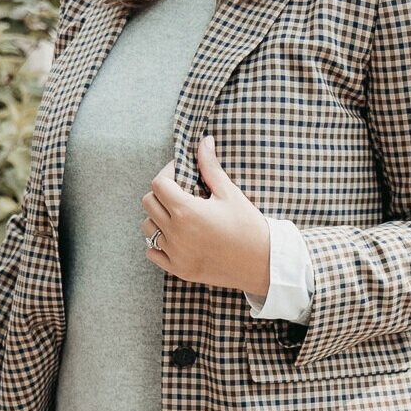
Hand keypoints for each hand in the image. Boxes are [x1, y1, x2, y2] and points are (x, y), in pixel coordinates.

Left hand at [141, 134, 271, 300]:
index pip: (158, 184)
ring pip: (148, 228)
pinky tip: (176, 237)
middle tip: (179, 193)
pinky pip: (152, 252)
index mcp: (186, 211)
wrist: (263, 263)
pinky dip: (158, 243)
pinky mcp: (178, 269)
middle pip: (148, 204)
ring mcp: (175, 253)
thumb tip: (204, 141)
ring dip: (158, 217)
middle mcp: (175, 233)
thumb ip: (210, 167)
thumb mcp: (229, 193)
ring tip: (178, 215)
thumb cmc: (248, 226)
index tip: (180, 174)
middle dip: (161, 193)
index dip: (167, 174)